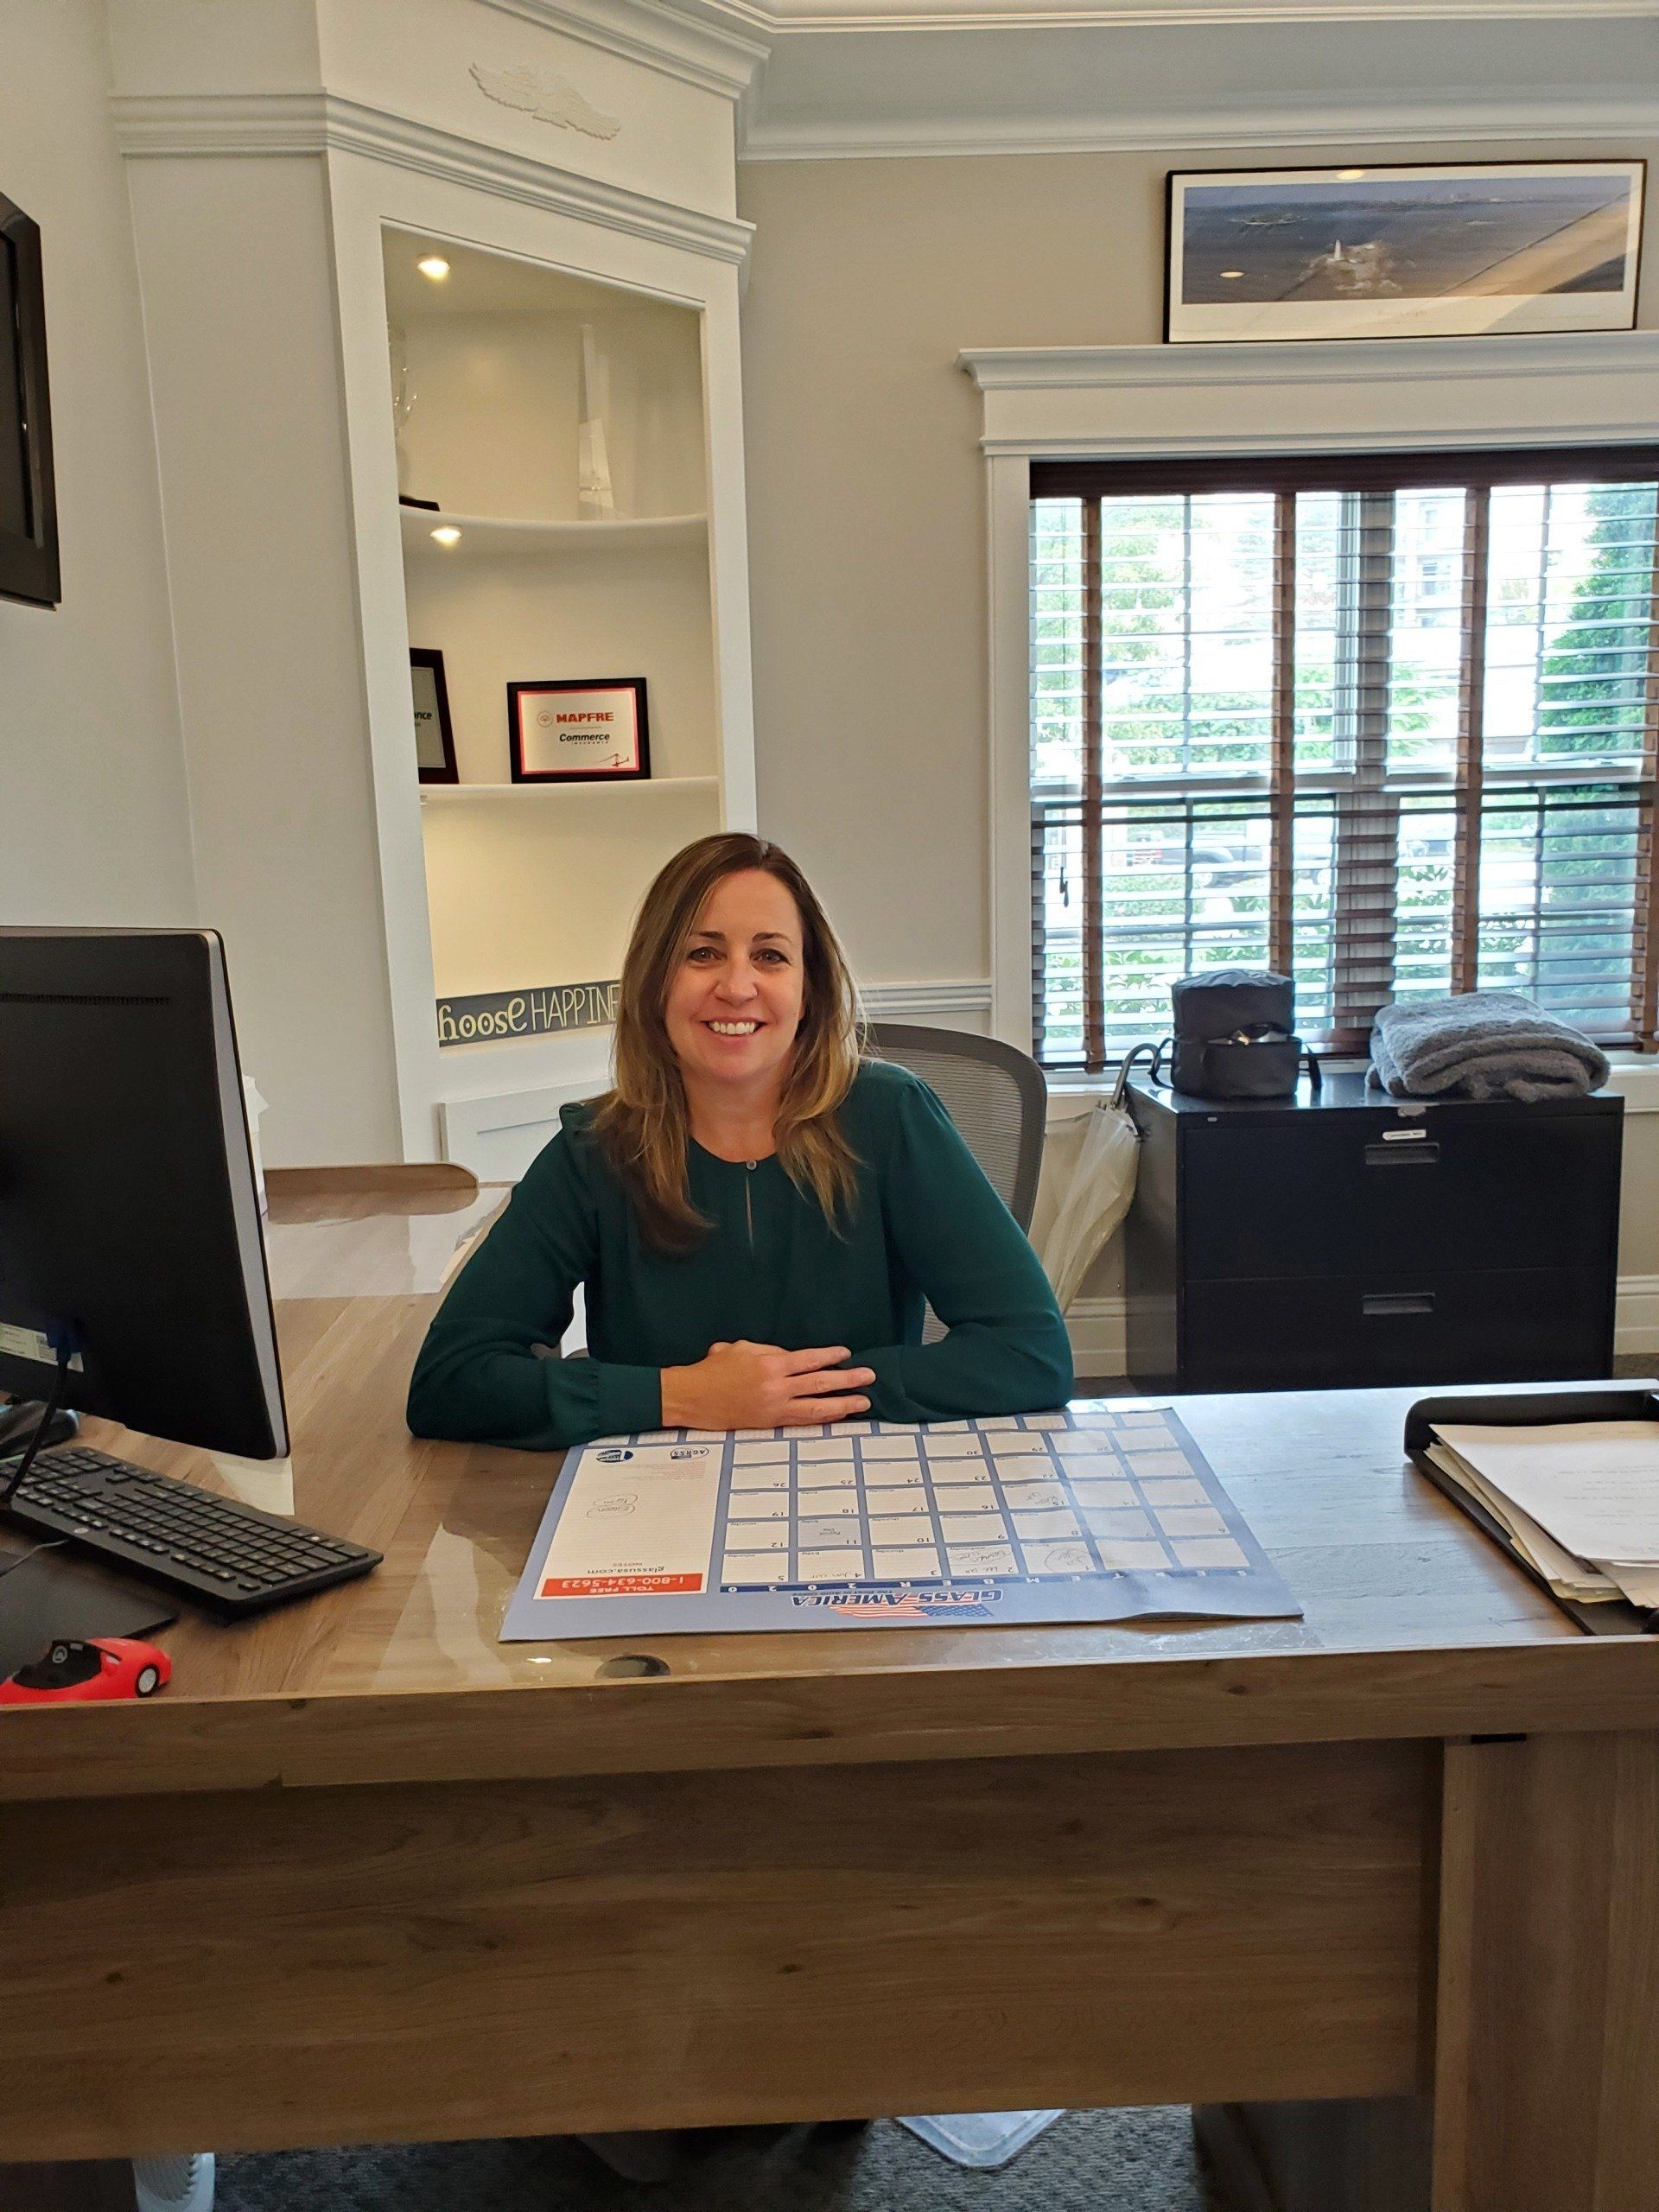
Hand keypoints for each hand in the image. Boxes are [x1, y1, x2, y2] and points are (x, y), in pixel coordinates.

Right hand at [660, 1342, 873, 1431]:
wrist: (691, 1398)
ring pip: (816, 1408)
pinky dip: (821, 1418)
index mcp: (770, 1364)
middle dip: (847, 1380)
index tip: (847, 1354)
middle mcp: (777, 1387)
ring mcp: (774, 1408)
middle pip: (820, 1383)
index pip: (808, 1359)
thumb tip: (791, 1359)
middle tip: (868, 1377)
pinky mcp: (770, 1423)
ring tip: (862, 1403)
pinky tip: (836, 1416)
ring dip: (842, 1405)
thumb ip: (768, 1351)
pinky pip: (802, 1420)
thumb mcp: (740, 1348)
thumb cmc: (713, 1369)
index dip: (830, 1356)